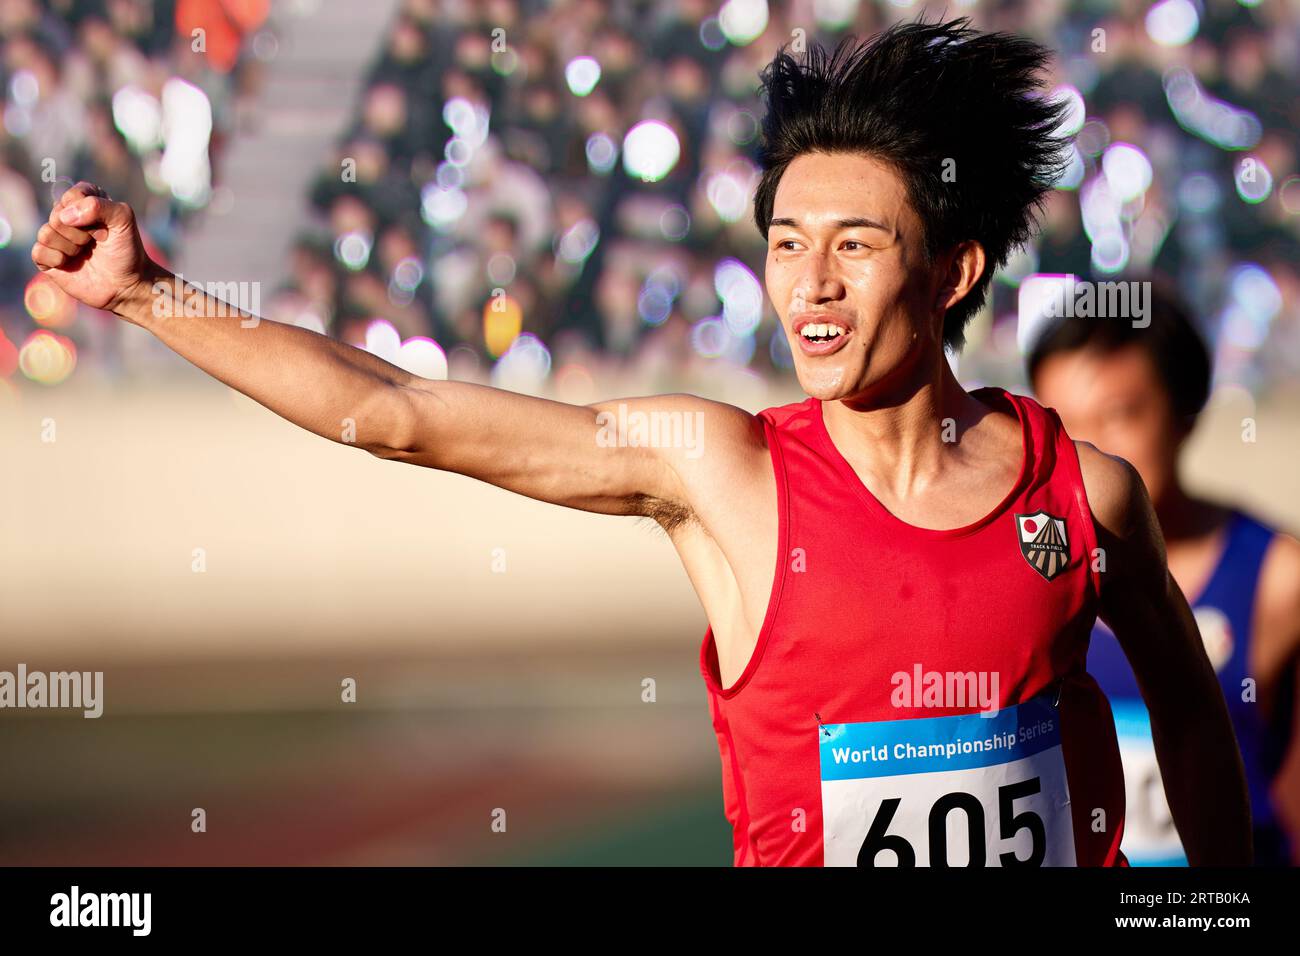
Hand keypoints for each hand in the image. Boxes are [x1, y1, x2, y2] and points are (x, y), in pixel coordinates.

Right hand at [30, 182, 158, 318]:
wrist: (126, 284)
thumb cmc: (126, 250)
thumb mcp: (124, 220)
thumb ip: (99, 206)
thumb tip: (66, 216)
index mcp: (84, 201)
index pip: (71, 195)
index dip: (87, 212)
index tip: (104, 226)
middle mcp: (66, 217)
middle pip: (57, 215)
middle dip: (80, 233)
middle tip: (95, 242)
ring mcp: (55, 237)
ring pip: (46, 233)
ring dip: (71, 247)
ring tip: (85, 253)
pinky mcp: (47, 258)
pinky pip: (38, 252)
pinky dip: (56, 259)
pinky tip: (70, 263)